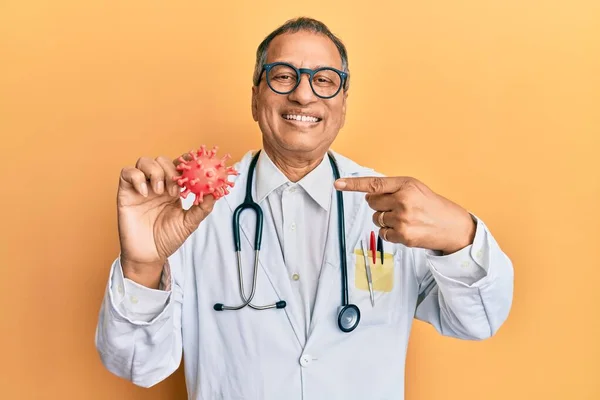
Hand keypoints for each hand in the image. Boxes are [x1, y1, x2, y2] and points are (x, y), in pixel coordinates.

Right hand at [117, 154, 216, 286]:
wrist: (149, 255)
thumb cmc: (168, 239)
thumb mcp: (189, 223)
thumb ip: (202, 208)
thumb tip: (216, 193)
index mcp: (173, 188)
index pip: (178, 165)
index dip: (186, 159)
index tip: (196, 161)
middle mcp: (156, 184)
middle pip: (162, 160)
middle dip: (170, 170)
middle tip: (175, 189)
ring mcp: (141, 187)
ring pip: (145, 161)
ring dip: (155, 172)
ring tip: (160, 192)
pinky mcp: (125, 192)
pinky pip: (127, 172)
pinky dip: (137, 177)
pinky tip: (145, 193)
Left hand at [334, 176, 475, 253]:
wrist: (453, 227)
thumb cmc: (431, 205)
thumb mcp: (415, 188)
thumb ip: (392, 188)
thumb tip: (367, 194)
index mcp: (406, 185)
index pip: (374, 184)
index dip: (353, 184)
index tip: (337, 184)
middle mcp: (403, 200)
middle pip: (371, 203)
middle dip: (380, 205)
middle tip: (398, 207)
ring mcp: (403, 219)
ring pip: (376, 219)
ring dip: (386, 220)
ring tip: (406, 219)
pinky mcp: (403, 236)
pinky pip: (383, 234)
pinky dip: (391, 233)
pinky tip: (406, 229)